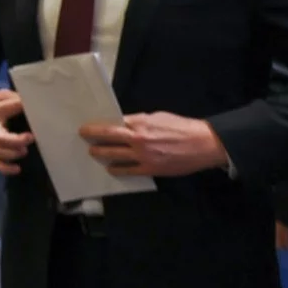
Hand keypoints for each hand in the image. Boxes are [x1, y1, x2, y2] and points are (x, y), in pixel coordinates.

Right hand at [0, 89, 32, 175]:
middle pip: (1, 138)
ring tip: (23, 151)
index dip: (21, 106)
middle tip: (30, 137)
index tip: (35, 107)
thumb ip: (11, 97)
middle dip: (16, 140)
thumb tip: (30, 102)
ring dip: (12, 154)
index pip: (9, 108)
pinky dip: (5, 169)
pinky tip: (17, 169)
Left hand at [79, 112, 228, 178]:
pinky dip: (117, 169)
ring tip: (93, 152)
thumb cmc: (183, 127)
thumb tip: (124, 123)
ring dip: (101, 153)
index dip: (98, 126)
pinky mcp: (150, 169)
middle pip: (108, 138)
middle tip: (83, 137)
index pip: (112, 124)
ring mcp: (142, 155)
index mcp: (141, 123)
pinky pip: (127, 170)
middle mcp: (138, 139)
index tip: (87, 127)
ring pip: (113, 155)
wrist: (204, 144)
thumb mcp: (159, 116)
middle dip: (93, 137)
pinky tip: (111, 168)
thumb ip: (140, 120)